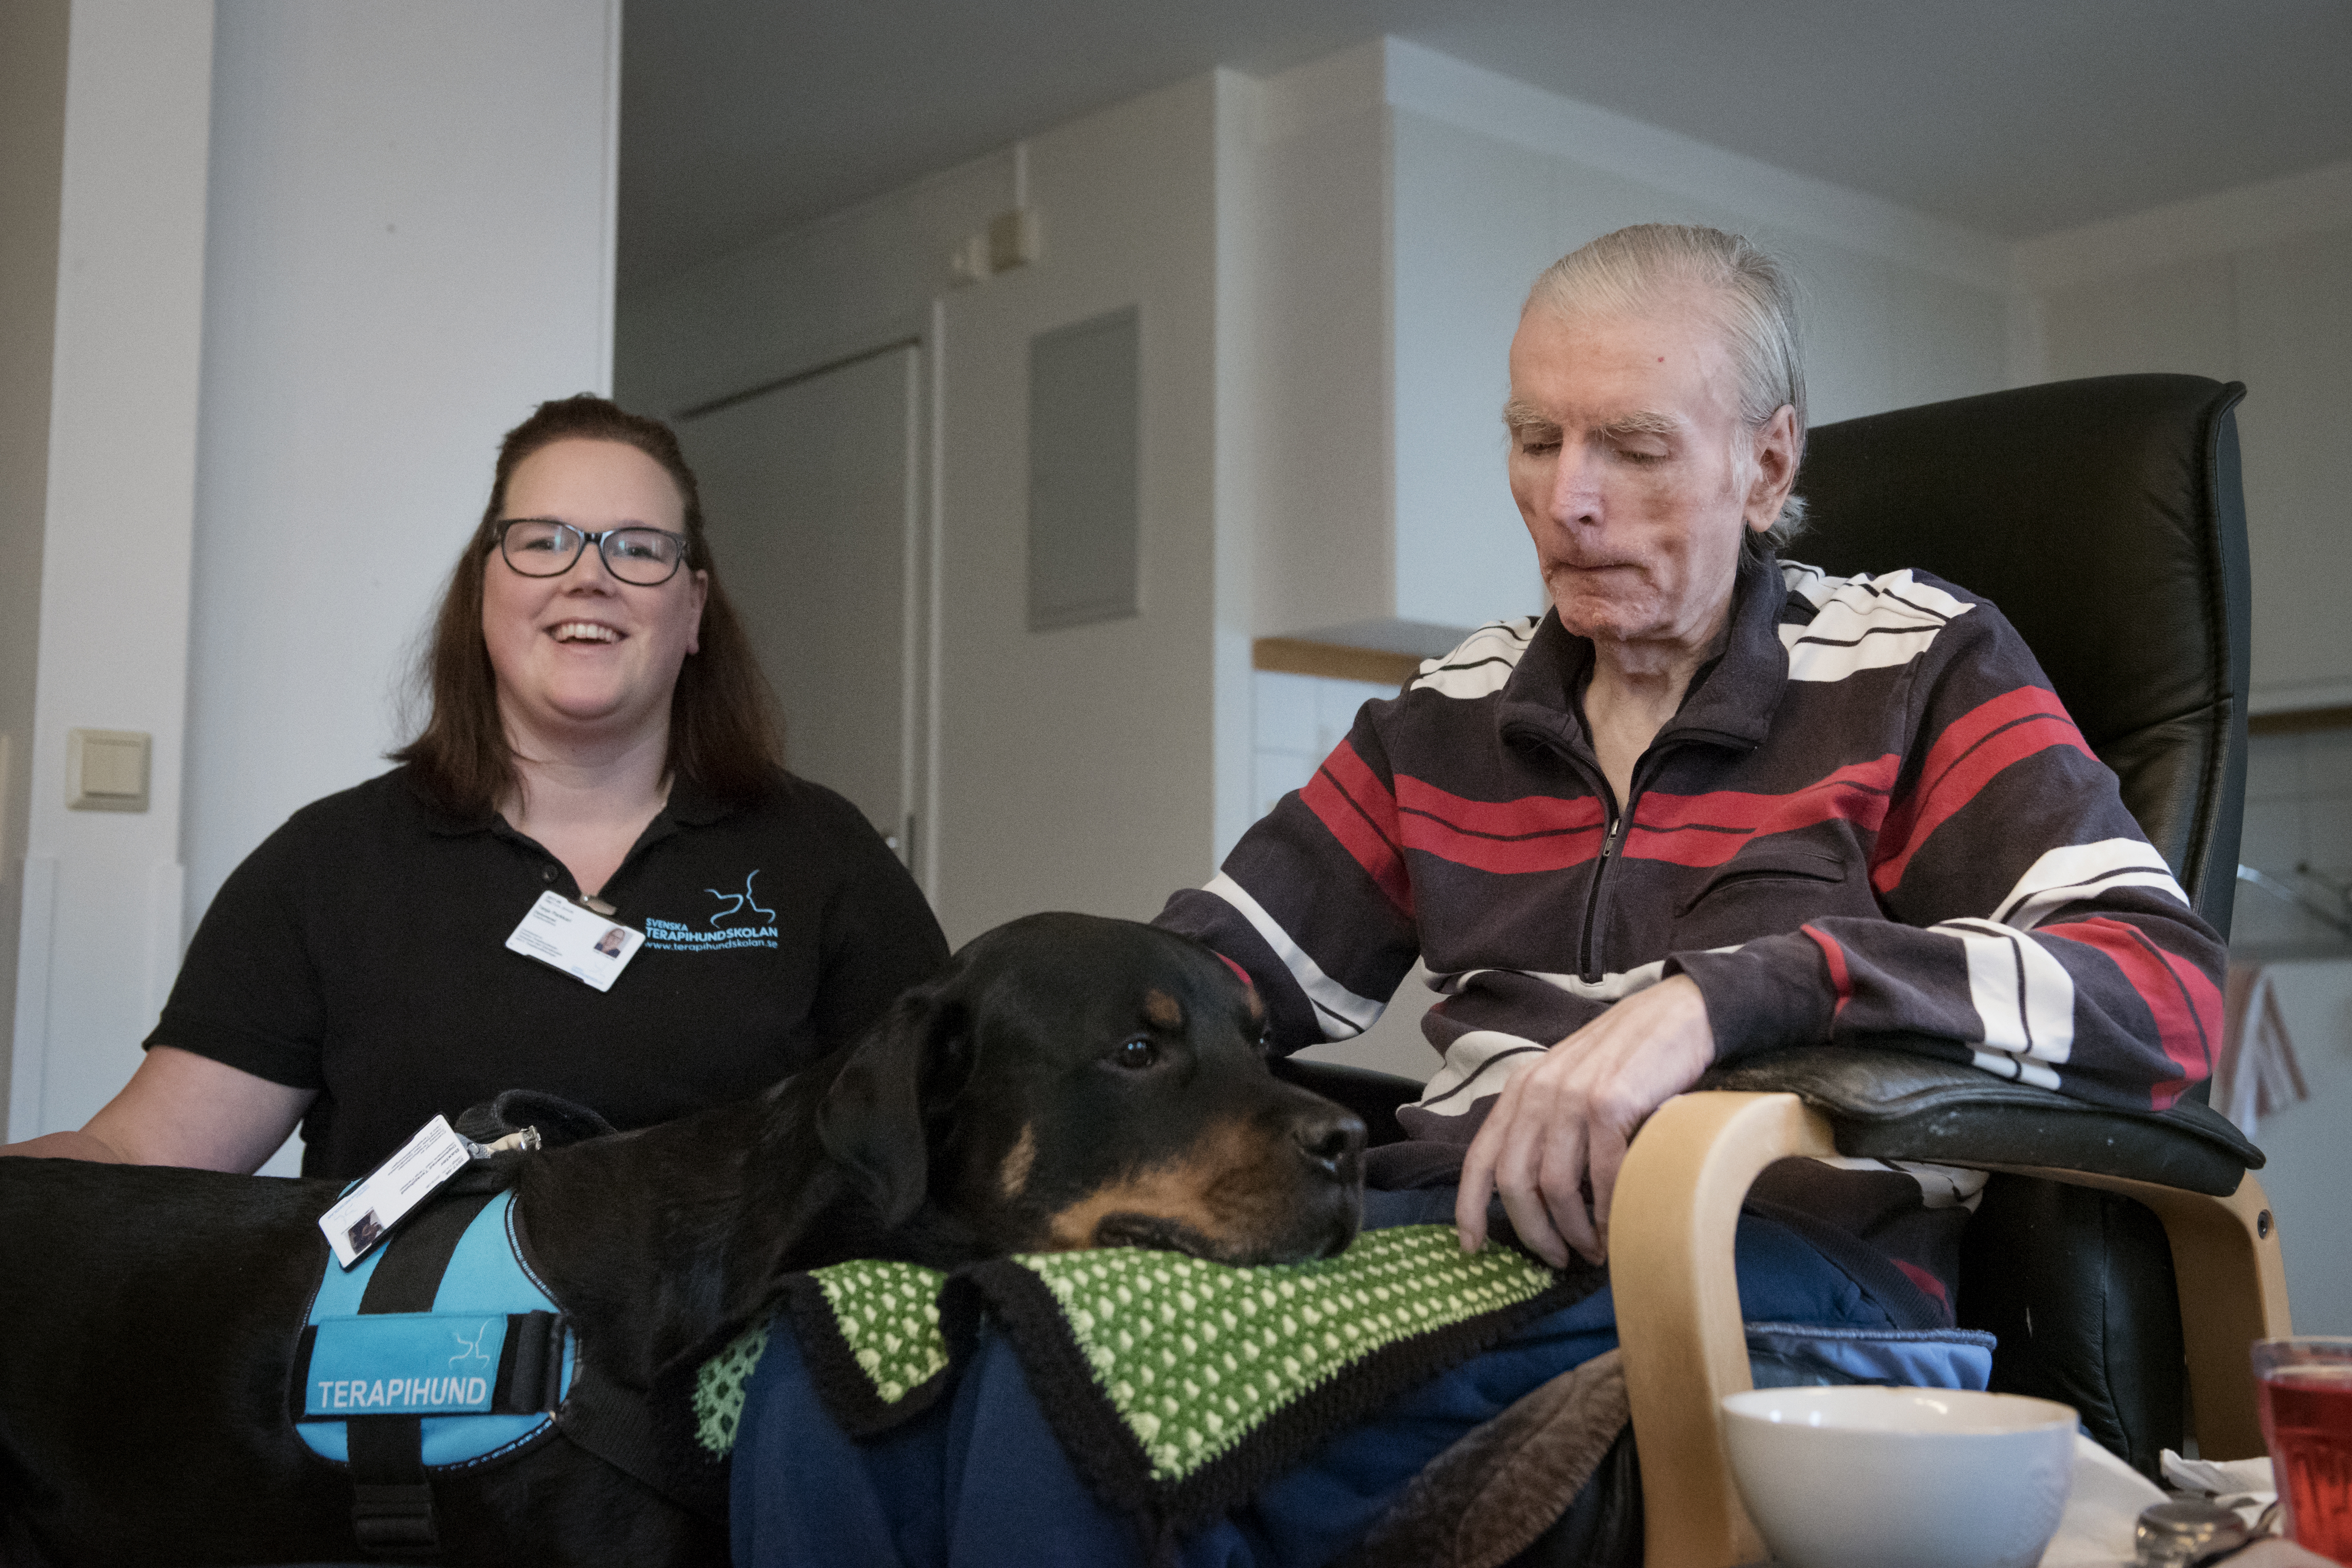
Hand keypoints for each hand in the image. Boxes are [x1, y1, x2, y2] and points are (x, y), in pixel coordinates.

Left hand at [1455, 974, 1714, 1267]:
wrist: (1674, 1015)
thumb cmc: (1623, 1059)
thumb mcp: (1567, 1084)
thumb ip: (1545, 1126)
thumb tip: (1536, 1196)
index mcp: (1520, 1091)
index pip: (1479, 1158)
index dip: (1469, 1208)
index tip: (1472, 1247)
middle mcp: (1537, 1093)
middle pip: (1514, 1182)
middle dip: (1533, 1232)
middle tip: (1556, 1258)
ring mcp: (1573, 1097)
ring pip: (1556, 1186)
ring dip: (1573, 1230)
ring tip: (1591, 1250)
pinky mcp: (1612, 1104)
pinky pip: (1602, 1175)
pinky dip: (1608, 1212)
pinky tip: (1616, 1228)